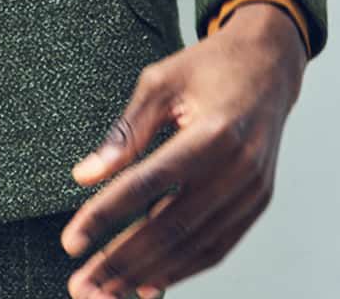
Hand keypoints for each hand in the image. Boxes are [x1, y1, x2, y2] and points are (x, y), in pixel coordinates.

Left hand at [60, 2, 306, 296]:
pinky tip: (149, 285)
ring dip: (148, 275)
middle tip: (83, 287)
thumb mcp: (160, 82)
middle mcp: (237, 168)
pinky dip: (182, 269)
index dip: (105, 216)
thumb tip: (83, 177)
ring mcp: (252, 190)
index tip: (71, 242)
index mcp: (211, 132)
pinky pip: (217, 246)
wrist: (268, 64)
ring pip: (194, 246)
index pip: (147, 184)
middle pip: (170, 227)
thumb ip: (124, 133)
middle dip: (122, 262)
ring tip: (108, 294)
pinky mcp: (258, 203)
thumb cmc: (207, 67)